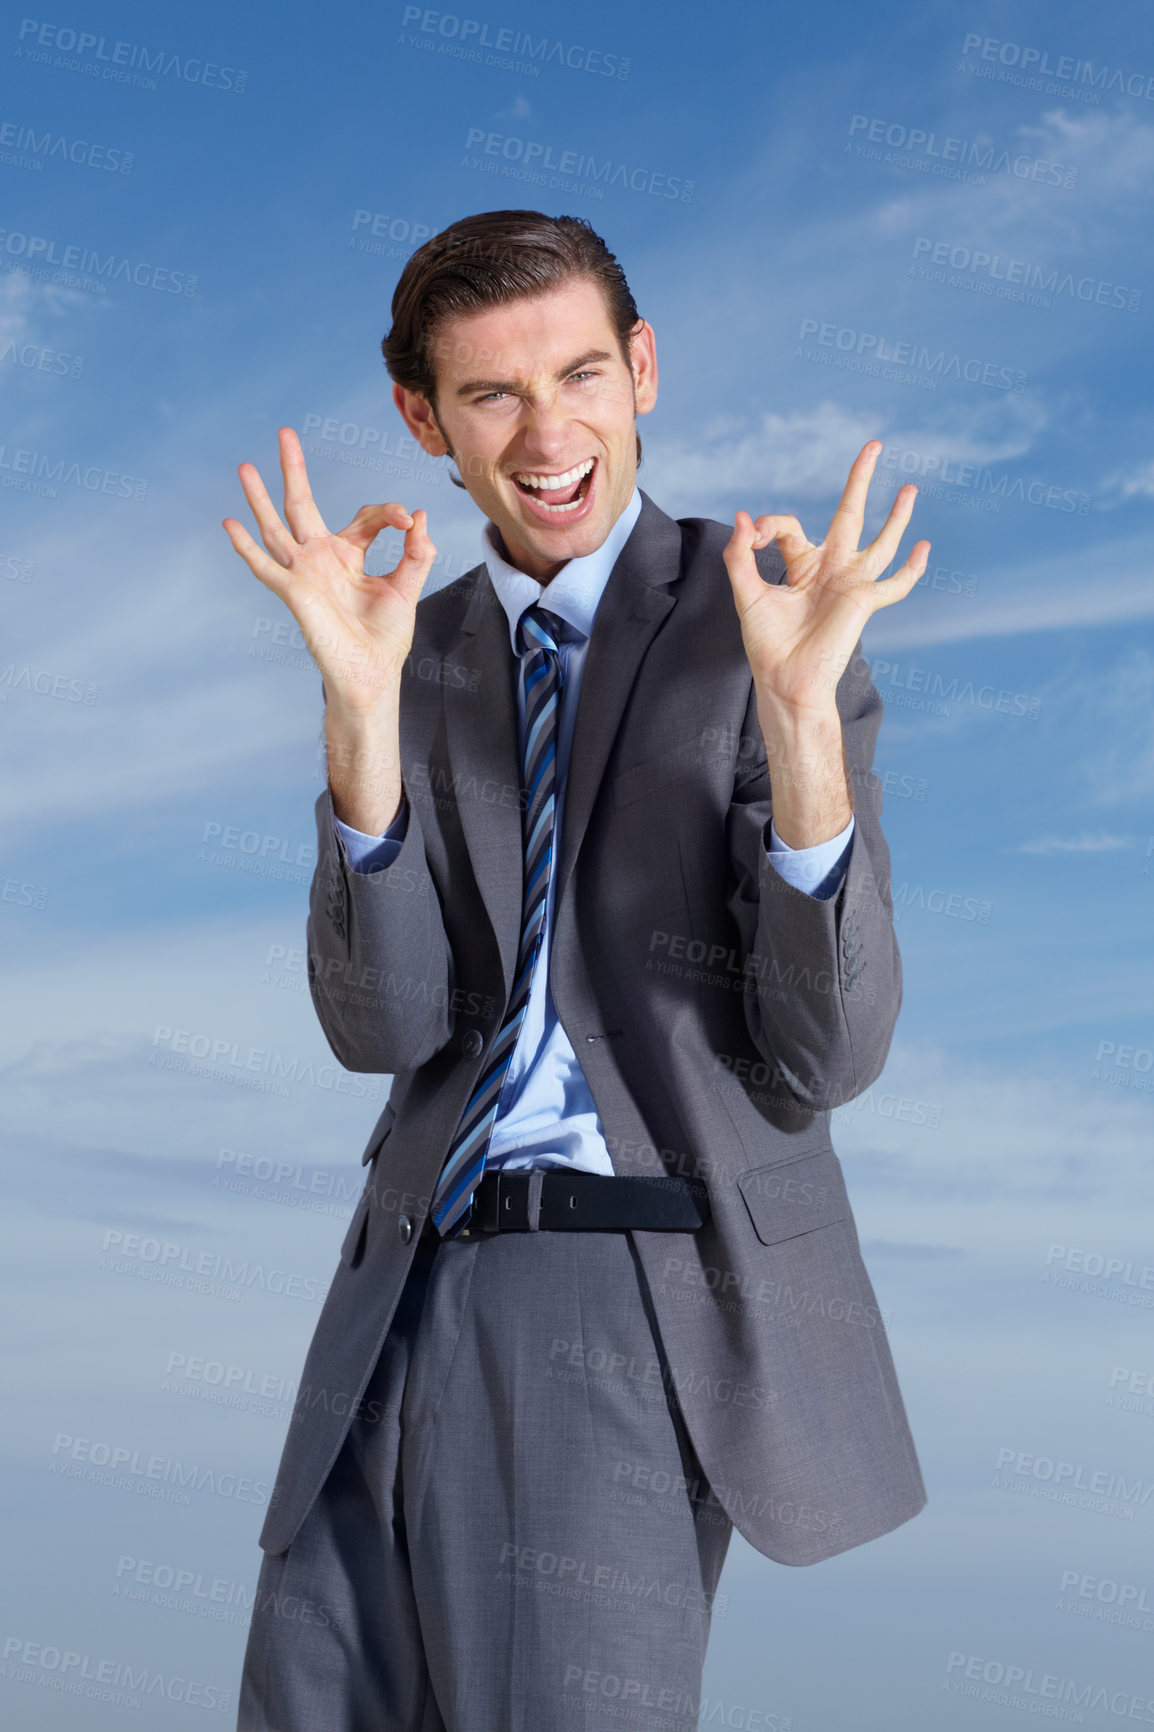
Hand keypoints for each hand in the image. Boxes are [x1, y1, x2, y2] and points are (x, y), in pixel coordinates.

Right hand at [222, 426, 437, 713]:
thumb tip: (419, 517)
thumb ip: (416, 553)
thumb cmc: (385, 639)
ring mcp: (304, 574)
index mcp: (349, 557)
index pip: (365, 518)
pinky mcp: (294, 591)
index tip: (408, 521)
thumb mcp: (407, 589)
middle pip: (302, 504)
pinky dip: (246, 546)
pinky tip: (228, 523)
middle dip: (293, 469)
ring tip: (245, 465)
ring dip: (260, 497)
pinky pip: (264, 566)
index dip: (388, 513)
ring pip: (276, 527)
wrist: (371, 676)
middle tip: (284, 432)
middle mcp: (321, 559)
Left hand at [722, 440, 928, 718]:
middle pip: (850, 513)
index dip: (768, 524)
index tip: (750, 536)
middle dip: (861, 479)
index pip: (790, 526)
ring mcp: (851, 583)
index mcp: (803, 565)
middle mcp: (831, 569)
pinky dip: (912, 569)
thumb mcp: (747, 594)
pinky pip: (895, 584)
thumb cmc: (767, 644)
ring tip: (909, 487)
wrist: (784, 679)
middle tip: (874, 445)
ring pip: (881, 541)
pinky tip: (923, 548)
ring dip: (896, 515)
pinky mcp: (863, 600)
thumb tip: (742, 516)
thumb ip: (740, 556)